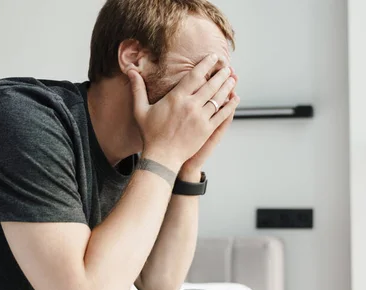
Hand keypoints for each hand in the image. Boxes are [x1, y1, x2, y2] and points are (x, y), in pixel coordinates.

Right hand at [127, 54, 239, 171]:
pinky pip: (222, 115)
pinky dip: (230, 106)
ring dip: (227, 87)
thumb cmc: (150, 134)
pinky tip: (235, 99)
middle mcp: (190, 106)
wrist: (162, 157)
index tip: (213, 57)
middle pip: (210, 85)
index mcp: (176, 98)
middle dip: (221, 75)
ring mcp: (200, 118)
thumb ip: (138, 89)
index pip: (194, 76)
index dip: (206, 65)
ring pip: (218, 98)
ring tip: (233, 79)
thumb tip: (131, 70)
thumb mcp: (140, 110)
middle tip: (228, 67)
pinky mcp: (207, 130)